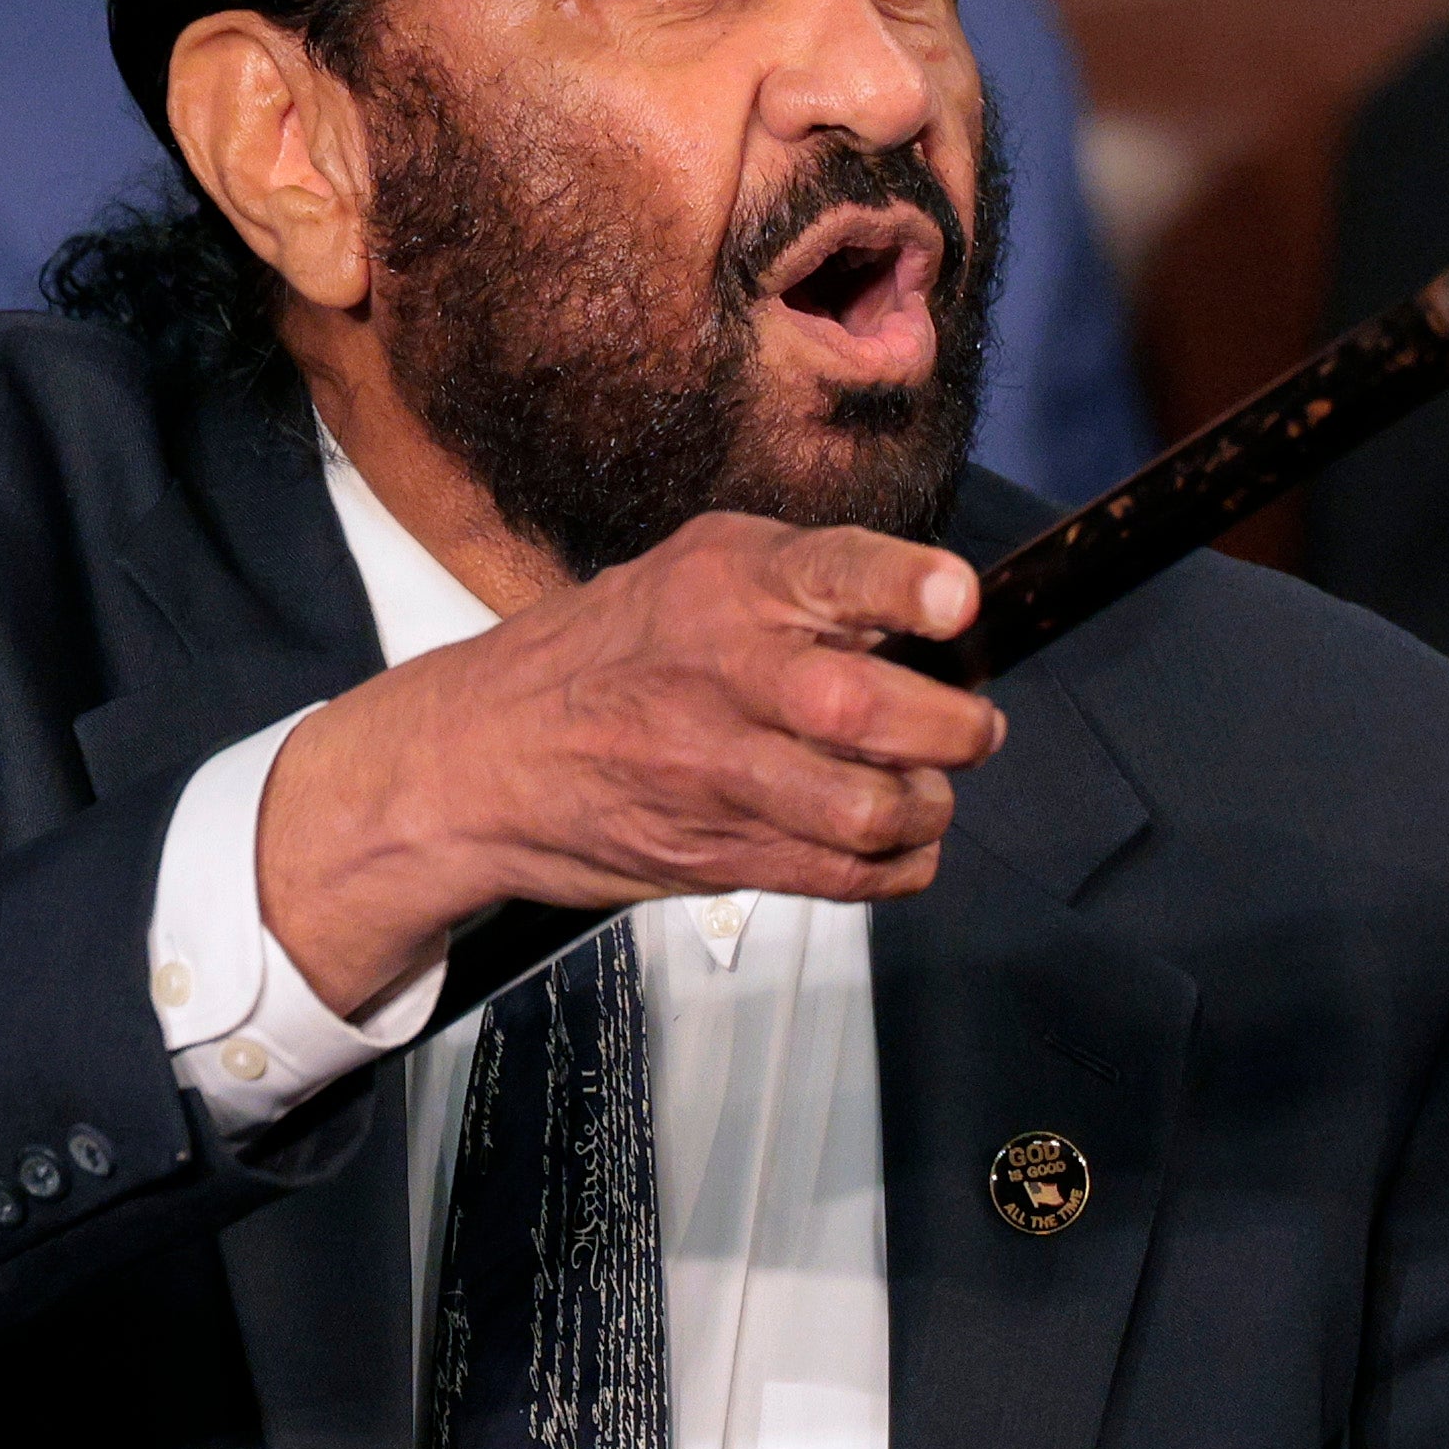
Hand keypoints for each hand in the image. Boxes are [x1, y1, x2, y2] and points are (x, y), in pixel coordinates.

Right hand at [255, 514, 1000, 1014]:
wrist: (476, 760)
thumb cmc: (599, 660)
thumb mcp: (687, 576)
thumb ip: (797, 586)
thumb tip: (925, 619)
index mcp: (725, 584)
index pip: (836, 573)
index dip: (909, 590)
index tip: (957, 607)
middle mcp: (723, 673)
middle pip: (872, 711)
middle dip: (955, 729)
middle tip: (971, 729)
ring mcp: (718, 772)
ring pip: (872, 808)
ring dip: (929, 808)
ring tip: (926, 794)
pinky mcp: (717, 853)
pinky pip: (845, 875)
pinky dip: (899, 867)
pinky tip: (896, 845)